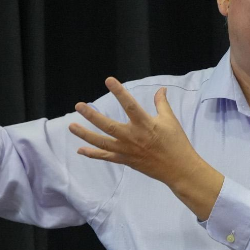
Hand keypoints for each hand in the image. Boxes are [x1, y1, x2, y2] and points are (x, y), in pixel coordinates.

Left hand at [71, 78, 223, 219]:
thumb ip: (161, 103)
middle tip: (78, 105)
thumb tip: (161, 89)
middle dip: (91, 115)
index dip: (119, 92)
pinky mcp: (126, 160)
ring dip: (85, 134)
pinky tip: (80, 150)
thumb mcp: (170, 120)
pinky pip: (106, 157)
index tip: (108, 80)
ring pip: (102, 142)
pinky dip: (92, 154)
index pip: (129, 105)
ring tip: (71, 126)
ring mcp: (127, 150)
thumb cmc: (176, 143)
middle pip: (107, 125)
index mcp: (144, 124)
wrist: (178, 169)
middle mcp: (132, 137)